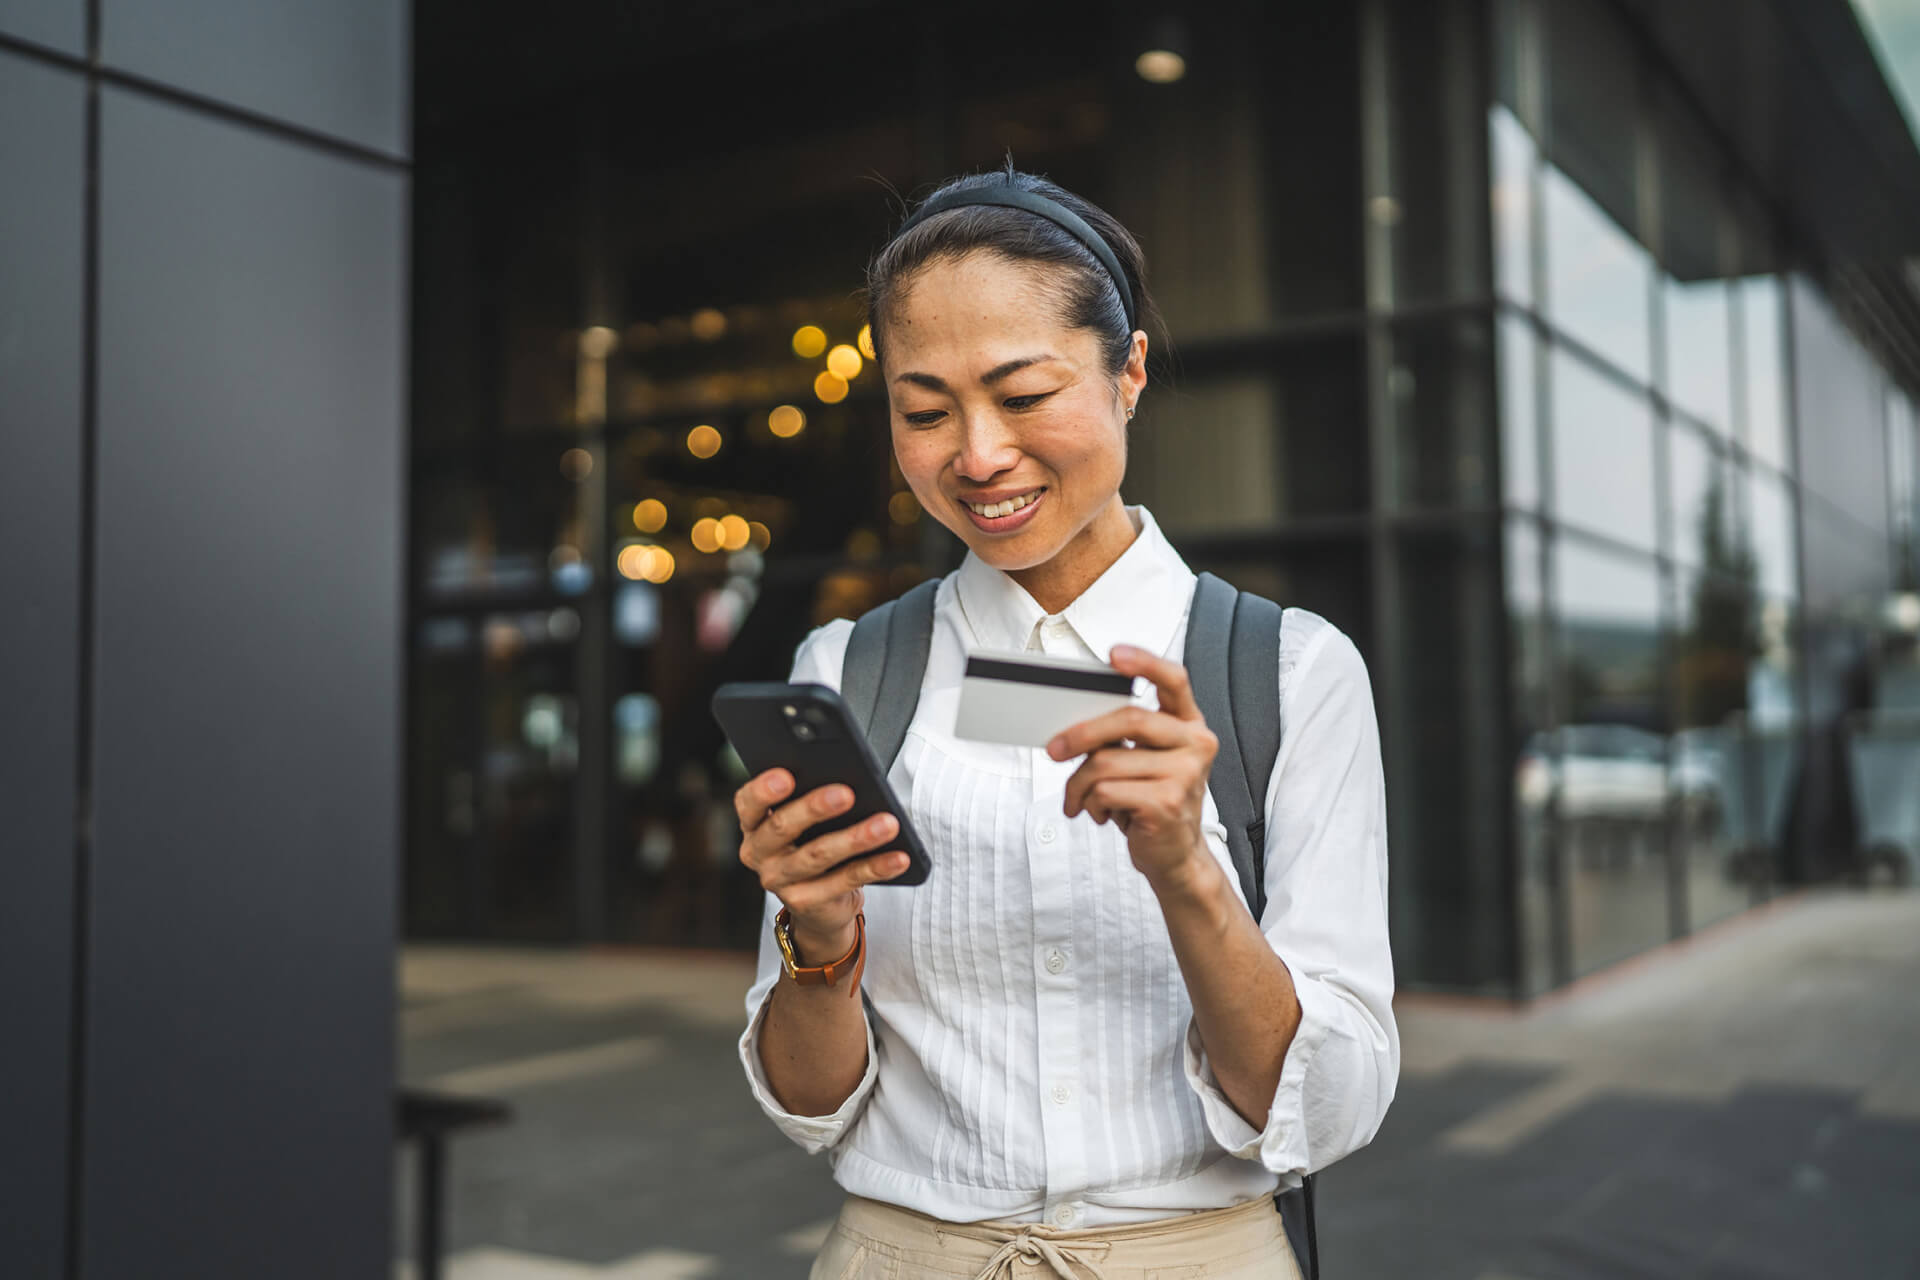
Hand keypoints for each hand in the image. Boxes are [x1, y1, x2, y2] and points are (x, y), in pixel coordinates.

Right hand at [734, 768, 908, 960]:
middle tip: (847, 793)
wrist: (819, 903)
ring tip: (886, 824)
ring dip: (855, 838)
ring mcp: (779, 881)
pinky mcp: (806, 902)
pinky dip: (876, 867)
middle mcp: (759, 853)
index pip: (749, 802)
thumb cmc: (813, 843)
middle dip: (815, 808)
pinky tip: (897, 856)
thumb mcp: (806, 820)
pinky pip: (846, 881)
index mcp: (754, 823)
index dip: (764, 789)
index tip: (787, 775)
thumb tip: (848, 782)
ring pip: (818, 855)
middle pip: (782, 827)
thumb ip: (812, 798)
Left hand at [1046, 645, 1218, 891]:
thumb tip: (1073, 726)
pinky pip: (1106, 791)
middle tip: (1055, 749)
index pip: (1174, 680)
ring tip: (1079, 799)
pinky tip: (1101, 813)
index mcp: (1189, 725)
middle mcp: (1195, 744)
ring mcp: (1186, 774)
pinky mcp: (1167, 803)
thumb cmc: (1153, 802)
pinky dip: (1091, 804)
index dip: (1145, 662)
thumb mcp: (1143, 761)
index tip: (1114, 654)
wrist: (1175, 855)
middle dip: (1082, 734)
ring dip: (1079, 785)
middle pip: (1129, 718)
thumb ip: (1121, 737)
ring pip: (1107, 762)